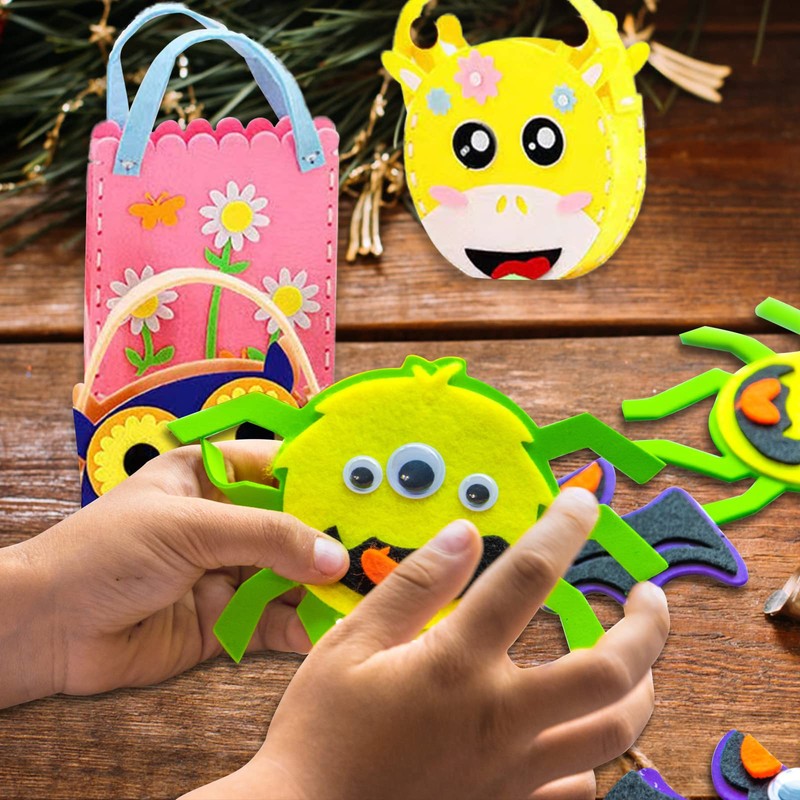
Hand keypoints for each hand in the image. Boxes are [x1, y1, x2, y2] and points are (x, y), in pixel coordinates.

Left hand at [0, 441, 348, 707]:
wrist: (47, 630)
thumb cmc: (103, 553)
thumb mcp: (189, 527)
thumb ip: (265, 537)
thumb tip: (332, 555)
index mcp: (210, 476)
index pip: (281, 468)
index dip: (324, 479)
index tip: (369, 491)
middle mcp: (224, 522)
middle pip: (293, 526)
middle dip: (332, 539)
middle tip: (380, 548)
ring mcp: (226, 571)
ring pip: (290, 575)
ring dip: (323, 585)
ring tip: (366, 590)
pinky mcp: (224, 620)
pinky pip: (274, 620)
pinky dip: (302, 625)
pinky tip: (330, 626)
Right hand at [184, 488, 669, 799]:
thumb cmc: (323, 733)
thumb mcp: (351, 644)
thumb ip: (415, 585)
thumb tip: (466, 534)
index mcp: (458, 664)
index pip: (528, 577)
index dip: (563, 530)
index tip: (584, 503)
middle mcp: (501, 717)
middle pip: (612, 671)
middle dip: (647, 627)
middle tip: (648, 596)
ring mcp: (515, 771)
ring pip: (615, 733)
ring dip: (639, 689)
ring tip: (635, 662)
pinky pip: (581, 787)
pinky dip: (593, 754)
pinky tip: (576, 734)